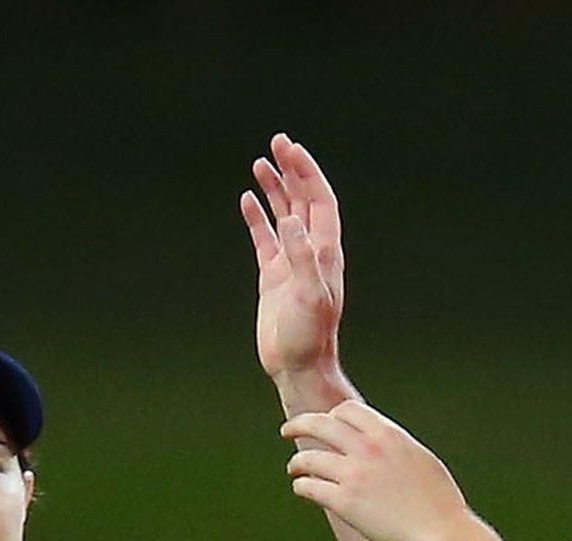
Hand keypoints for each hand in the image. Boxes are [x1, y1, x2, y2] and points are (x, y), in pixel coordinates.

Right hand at [241, 134, 344, 386]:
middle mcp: (310, 251)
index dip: (307, 173)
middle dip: (292, 170)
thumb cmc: (309, 337)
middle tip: (278, 142)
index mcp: (324, 251)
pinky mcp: (273, 277)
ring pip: (284, 215)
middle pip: (303, 200)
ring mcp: (290, 263)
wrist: (298, 367)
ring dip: (275, 189)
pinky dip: (257, 218)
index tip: (291, 149)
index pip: (319, 200)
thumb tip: (291, 221)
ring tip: (260, 164)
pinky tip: (247, 200)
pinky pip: (264, 239)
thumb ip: (302, 258)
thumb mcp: (310, 297)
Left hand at [283, 400, 471, 540]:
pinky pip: (309, 487)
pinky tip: (302, 488)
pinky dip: (301, 486)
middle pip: (319, 425)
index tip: (324, 423)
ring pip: (308, 458)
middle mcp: (367, 449)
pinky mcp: (343, 503)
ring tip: (293, 467)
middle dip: (299, 424)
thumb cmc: (437, 501)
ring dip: (297, 462)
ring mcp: (353, 475)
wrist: (441, 533)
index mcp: (388, 435)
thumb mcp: (419, 458)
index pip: (346, 410)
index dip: (331, 416)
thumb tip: (376, 441)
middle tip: (286, 431)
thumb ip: (393, 446)